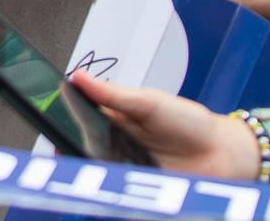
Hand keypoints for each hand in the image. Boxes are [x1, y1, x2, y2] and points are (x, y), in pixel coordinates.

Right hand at [68, 70, 260, 178]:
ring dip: (87, 169)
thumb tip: (77, 76)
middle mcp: (112, 147)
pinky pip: (114, 194)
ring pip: (94, 172)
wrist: (223, 155)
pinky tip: (104, 183)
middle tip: (59, 143)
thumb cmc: (189, 124)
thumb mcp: (149, 102)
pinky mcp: (135, 193)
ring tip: (75, 161)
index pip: (78, 117)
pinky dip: (108, 191)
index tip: (47, 113)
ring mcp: (123, 171)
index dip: (61, 116)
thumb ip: (113, 94)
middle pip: (81, 147)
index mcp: (111, 120)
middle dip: (68, 146)